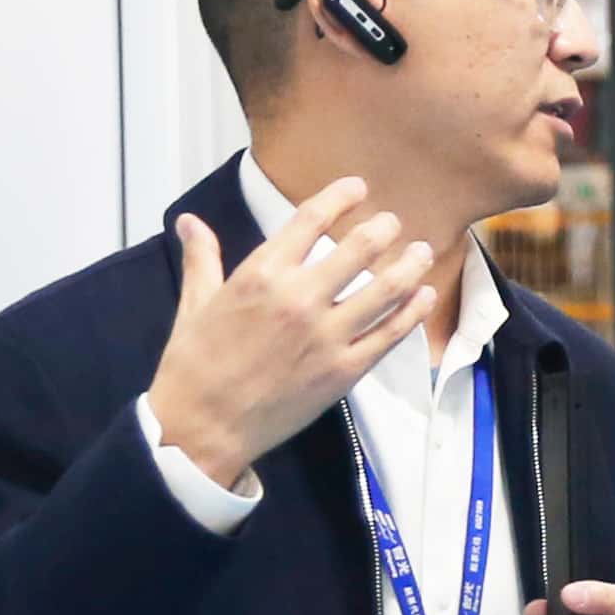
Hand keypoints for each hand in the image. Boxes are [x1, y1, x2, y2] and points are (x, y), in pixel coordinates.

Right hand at [145, 180, 428, 480]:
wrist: (202, 427)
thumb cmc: (193, 366)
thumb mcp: (193, 303)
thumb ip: (202, 258)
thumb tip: (189, 221)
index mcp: (261, 275)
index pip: (310, 219)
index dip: (339, 197)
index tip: (357, 187)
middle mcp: (300, 298)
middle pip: (359, 249)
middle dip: (382, 228)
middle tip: (393, 222)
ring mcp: (327, 335)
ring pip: (386, 289)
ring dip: (409, 265)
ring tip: (421, 251)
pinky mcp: (345, 370)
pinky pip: (390, 334)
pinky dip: (412, 312)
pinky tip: (425, 296)